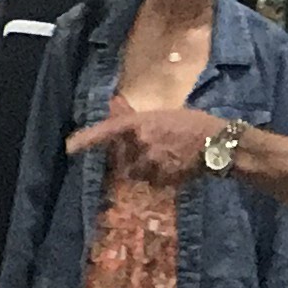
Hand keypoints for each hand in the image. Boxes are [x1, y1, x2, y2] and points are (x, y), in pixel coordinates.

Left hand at [86, 100, 218, 184]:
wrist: (217, 144)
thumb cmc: (193, 123)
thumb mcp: (162, 114)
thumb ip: (137, 117)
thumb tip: (115, 106)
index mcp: (139, 124)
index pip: (107, 132)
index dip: (86, 140)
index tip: (69, 148)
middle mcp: (141, 144)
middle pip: (122, 157)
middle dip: (127, 157)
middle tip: (148, 149)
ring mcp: (151, 163)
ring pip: (136, 171)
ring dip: (143, 168)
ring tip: (165, 156)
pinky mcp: (162, 179)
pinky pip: (152, 180)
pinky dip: (157, 176)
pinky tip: (174, 165)